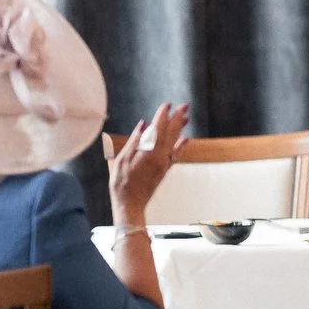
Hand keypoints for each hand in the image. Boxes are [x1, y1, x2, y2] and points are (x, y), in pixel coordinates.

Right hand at [107, 101, 190, 227]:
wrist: (131, 204)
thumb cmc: (122, 183)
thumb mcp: (121, 161)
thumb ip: (134, 142)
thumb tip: (143, 125)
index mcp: (149, 153)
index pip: (158, 129)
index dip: (163, 116)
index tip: (167, 104)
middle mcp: (160, 157)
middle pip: (171, 133)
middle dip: (177, 118)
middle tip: (185, 106)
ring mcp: (164, 164)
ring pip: (175, 142)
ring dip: (180, 129)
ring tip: (187, 117)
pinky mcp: (165, 170)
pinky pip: (176, 155)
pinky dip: (181, 146)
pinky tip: (186, 139)